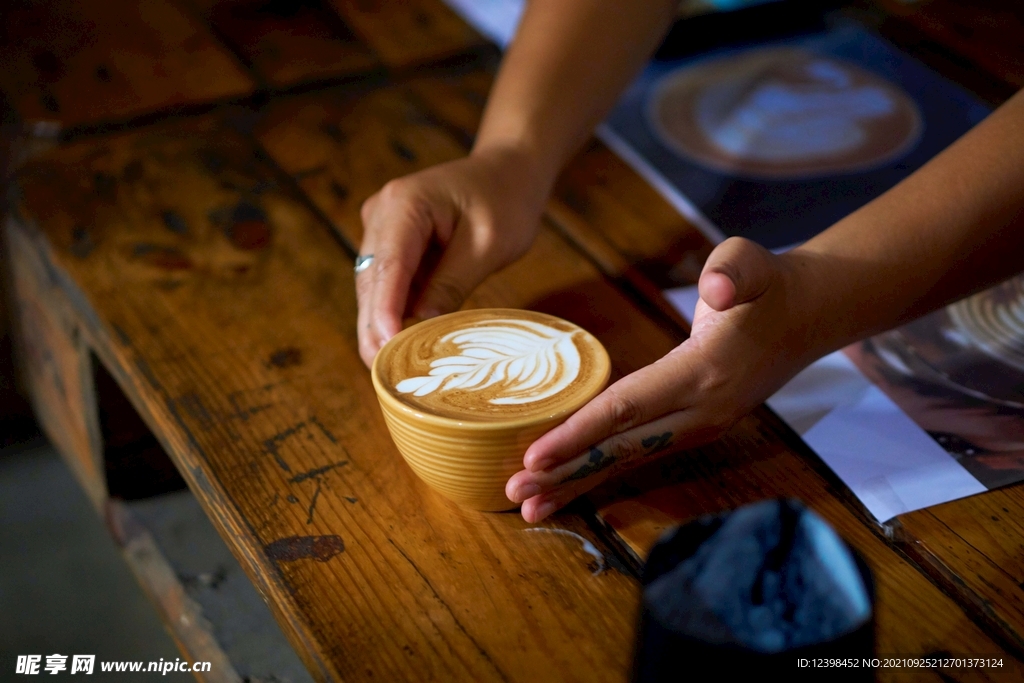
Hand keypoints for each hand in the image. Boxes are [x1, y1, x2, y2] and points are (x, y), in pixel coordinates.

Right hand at [356, 146, 549, 366]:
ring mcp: (382, 229)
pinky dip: (395, 314)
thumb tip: (421, 325)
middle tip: (386, 376)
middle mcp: (382, 214)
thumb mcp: (488, 244)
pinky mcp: (392, 245)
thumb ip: (453, 282)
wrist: (508, 170)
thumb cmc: (505, 200)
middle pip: (372, 282)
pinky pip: (388, 286)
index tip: (383, 349)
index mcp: (404, 204)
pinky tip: (403, 347)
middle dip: (376, 328)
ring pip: (375, 289)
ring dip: (383, 326)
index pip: (389, 267)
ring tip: (394, 370)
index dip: (384, 312)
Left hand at [505, 237, 823, 521]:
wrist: (807, 316)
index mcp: (704, 373)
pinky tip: (568, 486)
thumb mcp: (752, 263)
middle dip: (566, 474)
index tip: (534, 455)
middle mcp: (700, 412)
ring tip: (529, 506)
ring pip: (628, 460)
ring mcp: (698, 426)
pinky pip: (638, 455)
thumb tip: (716, 287)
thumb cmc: (768, 284)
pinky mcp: (692, 428)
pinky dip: (600, 471)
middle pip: (621, 449)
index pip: (629, 408)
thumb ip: (734, 270)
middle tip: (515, 494)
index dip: (579, 433)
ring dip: (578, 483)